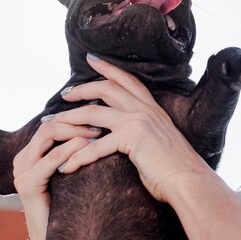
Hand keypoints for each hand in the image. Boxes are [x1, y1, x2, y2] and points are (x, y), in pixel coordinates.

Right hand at [13, 119, 97, 239]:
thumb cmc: (78, 203)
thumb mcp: (80, 170)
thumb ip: (83, 149)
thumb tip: (107, 124)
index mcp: (34, 153)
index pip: (55, 122)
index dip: (78, 117)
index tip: (103, 117)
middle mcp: (24, 159)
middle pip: (50, 125)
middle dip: (77, 121)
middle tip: (102, 124)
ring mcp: (22, 171)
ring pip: (48, 136)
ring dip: (75, 132)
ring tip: (98, 134)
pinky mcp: (27, 185)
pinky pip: (50, 159)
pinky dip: (70, 151)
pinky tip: (88, 149)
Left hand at [55, 54, 206, 202]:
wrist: (189, 180)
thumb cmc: (175, 168)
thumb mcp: (159, 140)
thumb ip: (143, 131)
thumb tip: (127, 136)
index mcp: (152, 108)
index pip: (128, 80)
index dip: (109, 68)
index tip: (91, 59)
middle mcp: (145, 109)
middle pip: (106, 88)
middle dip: (81, 89)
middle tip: (64, 94)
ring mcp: (138, 121)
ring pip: (93, 113)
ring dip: (68, 119)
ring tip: (51, 127)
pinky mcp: (132, 137)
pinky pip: (95, 145)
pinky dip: (77, 157)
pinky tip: (66, 167)